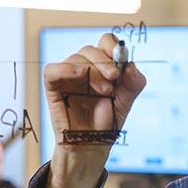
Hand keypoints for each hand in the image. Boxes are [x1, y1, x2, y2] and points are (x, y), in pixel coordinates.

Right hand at [44, 33, 145, 155]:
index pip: (104, 42)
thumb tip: (130, 65)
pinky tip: (80, 74)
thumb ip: (134, 81)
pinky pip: (52, 70)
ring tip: (105, 92)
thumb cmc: (108, 122)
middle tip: (114, 78)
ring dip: (92, 71)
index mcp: (101, 66)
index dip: (112, 46)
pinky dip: (66, 68)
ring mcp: (67, 77)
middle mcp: (84, 68)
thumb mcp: (127, 100)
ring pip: (75, 58)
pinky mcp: (53, 88)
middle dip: (104, 62)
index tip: (121, 59)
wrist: (93, 145)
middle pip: (90, 49)